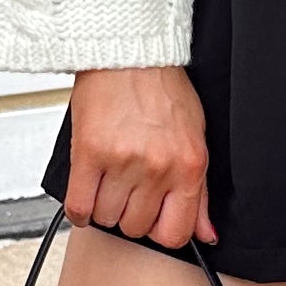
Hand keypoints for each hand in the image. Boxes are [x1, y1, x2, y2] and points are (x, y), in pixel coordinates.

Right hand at [62, 64, 215, 250]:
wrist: (129, 53)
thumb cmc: (162, 88)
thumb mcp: (195, 137)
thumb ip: (200, 191)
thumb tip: (205, 232)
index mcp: (188, 165)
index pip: (176, 232)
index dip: (161, 232)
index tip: (154, 221)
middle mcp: (157, 167)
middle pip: (137, 227)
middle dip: (131, 214)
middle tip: (130, 191)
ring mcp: (122, 161)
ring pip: (108, 219)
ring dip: (105, 208)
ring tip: (109, 183)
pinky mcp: (88, 153)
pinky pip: (79, 206)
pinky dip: (80, 209)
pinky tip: (87, 195)